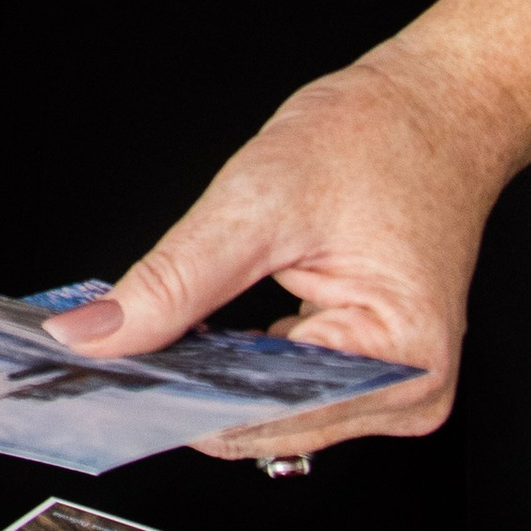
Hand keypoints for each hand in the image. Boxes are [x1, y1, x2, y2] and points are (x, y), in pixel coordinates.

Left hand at [47, 40, 500, 458]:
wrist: (435, 108)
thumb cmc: (379, 141)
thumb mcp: (256, 202)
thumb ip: (171, 281)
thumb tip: (95, 335)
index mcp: (400, 362)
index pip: (263, 415)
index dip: (175, 402)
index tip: (106, 380)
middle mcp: (406, 391)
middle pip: (265, 422)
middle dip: (186, 391)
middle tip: (110, 353)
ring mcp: (390, 386)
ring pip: (268, 411)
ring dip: (209, 378)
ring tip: (158, 333)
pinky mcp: (368, 368)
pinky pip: (284, 389)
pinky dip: (236, 364)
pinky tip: (200, 335)